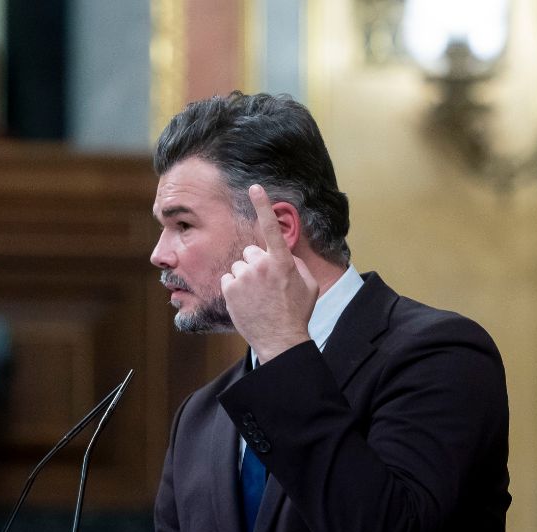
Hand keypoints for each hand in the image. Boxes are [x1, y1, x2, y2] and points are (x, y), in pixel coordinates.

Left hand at [221, 184, 318, 363]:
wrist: (281, 339)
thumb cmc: (297, 312)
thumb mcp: (308, 284)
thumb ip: (294, 263)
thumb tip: (282, 255)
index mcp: (282, 261)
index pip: (272, 227)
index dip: (263, 205)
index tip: (254, 187)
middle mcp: (261, 265)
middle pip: (251, 252)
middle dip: (256, 264)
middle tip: (266, 285)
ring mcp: (244, 277)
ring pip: (239, 266)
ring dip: (245, 278)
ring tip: (257, 297)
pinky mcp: (229, 289)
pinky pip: (229, 279)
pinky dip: (235, 289)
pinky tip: (247, 302)